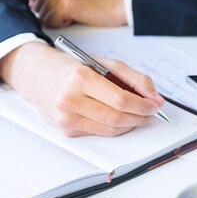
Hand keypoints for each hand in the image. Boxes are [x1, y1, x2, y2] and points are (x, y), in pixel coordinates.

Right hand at [0, 42, 163, 136]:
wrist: (38, 75)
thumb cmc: (74, 68)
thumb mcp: (106, 63)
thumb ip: (135, 79)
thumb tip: (156, 98)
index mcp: (81, 78)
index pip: (121, 100)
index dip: (143, 106)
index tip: (155, 106)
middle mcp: (70, 99)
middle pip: (117, 118)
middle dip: (141, 118)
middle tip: (151, 113)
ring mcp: (66, 117)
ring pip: (111, 129)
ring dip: (131, 125)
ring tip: (140, 117)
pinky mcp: (66, 130)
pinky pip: (100, 133)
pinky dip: (116, 128)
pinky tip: (121, 119)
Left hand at [28, 0, 125, 27]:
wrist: (121, 2)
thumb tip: (33, 6)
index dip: (46, 5)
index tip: (62, 6)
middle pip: (37, 6)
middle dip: (52, 13)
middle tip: (74, 9)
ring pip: (43, 16)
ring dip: (59, 20)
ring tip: (77, 12)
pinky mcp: (65, 4)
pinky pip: (52, 23)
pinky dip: (64, 24)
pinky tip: (78, 16)